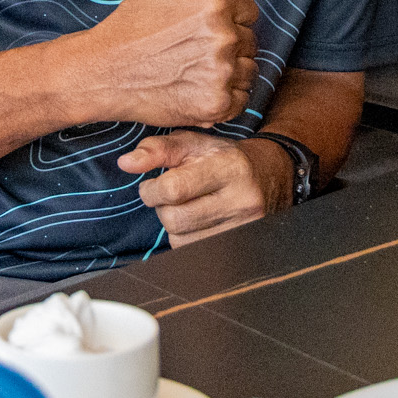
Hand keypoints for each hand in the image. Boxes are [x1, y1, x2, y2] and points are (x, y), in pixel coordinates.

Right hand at [72, 0, 258, 129]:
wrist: (103, 70)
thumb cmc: (133, 23)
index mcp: (216, 4)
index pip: (248, 11)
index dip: (226, 18)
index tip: (198, 27)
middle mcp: (223, 38)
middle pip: (250, 41)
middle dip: (227, 44)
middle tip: (191, 48)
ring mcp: (221, 73)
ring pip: (249, 70)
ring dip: (229, 71)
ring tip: (194, 67)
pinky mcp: (215, 105)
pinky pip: (241, 98)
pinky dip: (224, 96)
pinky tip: (197, 86)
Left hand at [119, 130, 288, 245]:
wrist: (271, 177)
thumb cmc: (226, 158)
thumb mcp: (195, 144)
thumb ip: (158, 150)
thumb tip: (125, 163)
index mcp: (229, 167)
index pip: (174, 189)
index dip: (152, 190)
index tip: (153, 185)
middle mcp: (241, 200)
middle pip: (175, 220)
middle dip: (163, 208)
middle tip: (171, 197)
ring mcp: (243, 228)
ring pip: (181, 241)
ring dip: (174, 225)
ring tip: (188, 207)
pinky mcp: (240, 246)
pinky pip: (193, 253)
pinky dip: (185, 239)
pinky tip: (196, 222)